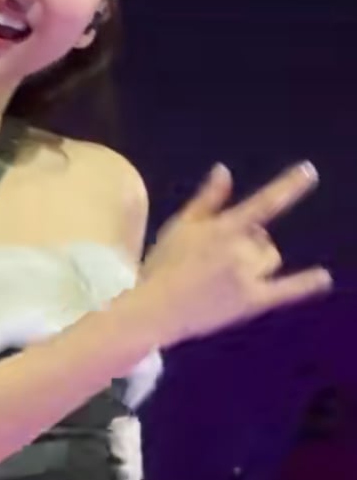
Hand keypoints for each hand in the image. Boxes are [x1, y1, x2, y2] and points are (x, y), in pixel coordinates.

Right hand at [138, 161, 331, 345]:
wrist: (154, 309)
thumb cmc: (162, 265)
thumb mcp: (179, 226)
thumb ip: (207, 199)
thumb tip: (224, 170)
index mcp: (224, 228)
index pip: (263, 203)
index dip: (288, 186)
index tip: (309, 170)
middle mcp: (241, 250)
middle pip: (262, 238)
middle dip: (249, 241)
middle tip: (219, 259)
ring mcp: (249, 277)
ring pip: (270, 259)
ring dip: (258, 261)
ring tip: (229, 276)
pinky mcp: (252, 302)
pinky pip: (286, 290)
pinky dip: (306, 284)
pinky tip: (323, 277)